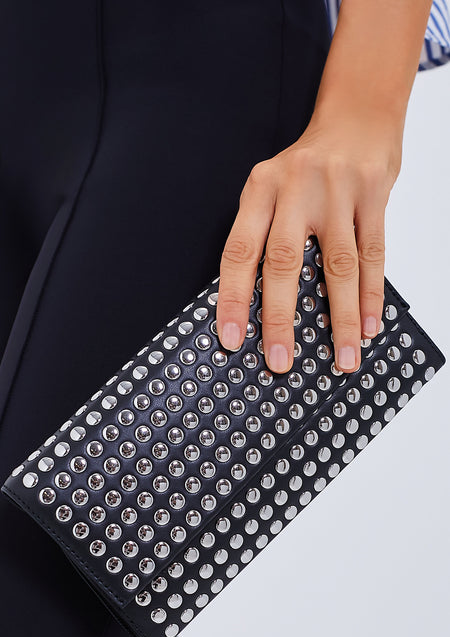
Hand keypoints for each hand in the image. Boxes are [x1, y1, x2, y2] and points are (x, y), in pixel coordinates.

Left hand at [216, 108, 402, 373]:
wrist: (357, 115)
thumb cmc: (308, 164)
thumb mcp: (272, 186)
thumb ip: (264, 232)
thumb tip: (259, 302)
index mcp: (260, 189)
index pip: (239, 251)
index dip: (233, 298)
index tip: (231, 338)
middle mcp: (295, 189)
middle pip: (283, 262)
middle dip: (281, 318)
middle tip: (280, 360)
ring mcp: (337, 191)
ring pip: (338, 265)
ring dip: (341, 318)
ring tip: (343, 357)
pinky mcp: (373, 195)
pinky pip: (373, 253)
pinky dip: (371, 294)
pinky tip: (369, 325)